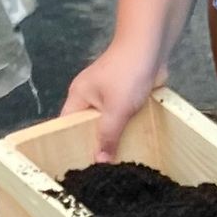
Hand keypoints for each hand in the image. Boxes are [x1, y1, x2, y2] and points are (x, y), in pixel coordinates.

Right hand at [62, 46, 163, 160]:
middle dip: (96, 144)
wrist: (150, 45)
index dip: (70, 146)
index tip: (78, 167)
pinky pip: (123, 115)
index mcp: (78, 97)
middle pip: (88, 126)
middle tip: (101, 170)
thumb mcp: (116, 109)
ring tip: (118, 162)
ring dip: (115, 135)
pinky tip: (133, 142)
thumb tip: (99, 161)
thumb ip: (107, 135)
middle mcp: (90, 96)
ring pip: (108, 121)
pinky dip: (128, 125)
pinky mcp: (126, 93)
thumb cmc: (127, 73)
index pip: (66, 126)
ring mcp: (109, 94)